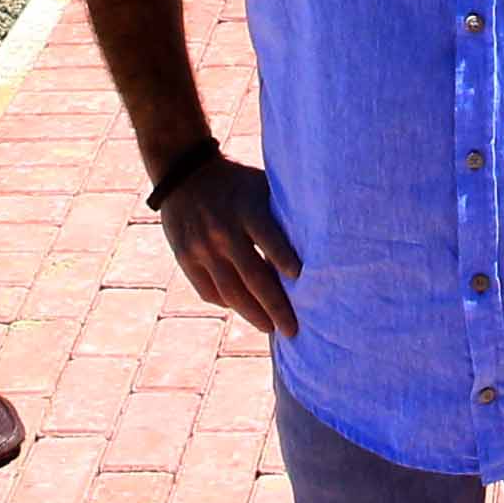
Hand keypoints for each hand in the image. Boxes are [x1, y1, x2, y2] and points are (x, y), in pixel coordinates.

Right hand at [154, 155, 300, 338]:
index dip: (283, 257)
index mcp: (247, 209)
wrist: (184, 173)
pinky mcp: (185, 257)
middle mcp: (223, 230)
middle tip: (293, 329)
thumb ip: (282, 213)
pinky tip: (242, 310)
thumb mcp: (261, 186)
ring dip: (252, 314)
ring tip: (270, 329)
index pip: (268, 237)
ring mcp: (201, 246)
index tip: (300, 277)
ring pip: (229, 291)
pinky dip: (227, 304)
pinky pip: (208, 291)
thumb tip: (320, 243)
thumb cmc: (238, 183)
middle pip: (252, 276)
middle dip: (275, 306)